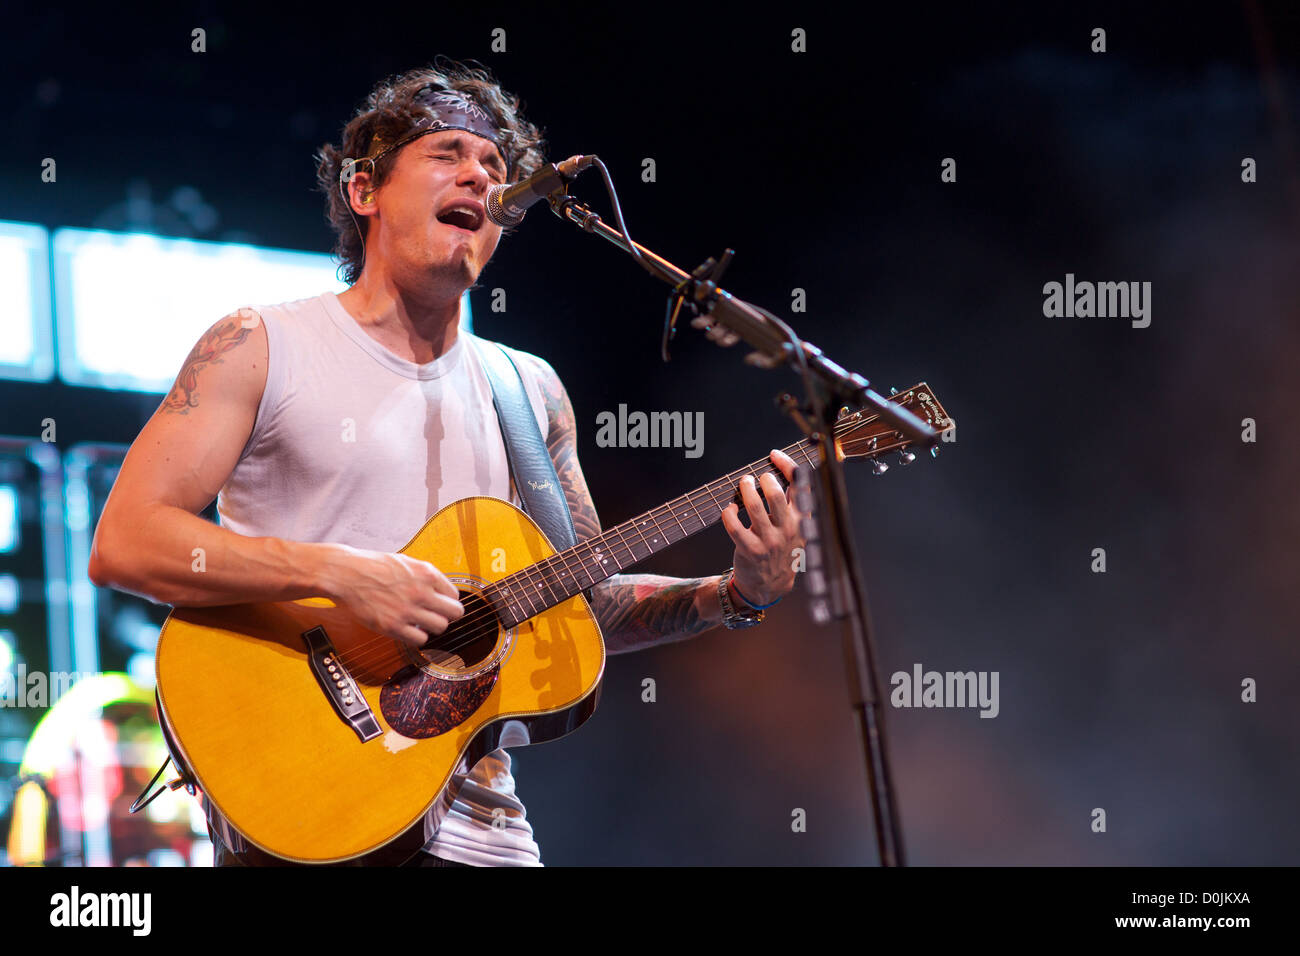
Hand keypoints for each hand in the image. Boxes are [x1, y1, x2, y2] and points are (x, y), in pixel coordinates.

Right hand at [322, 545, 464, 648]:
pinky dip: (417, 636)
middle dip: (447, 615)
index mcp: (426, 573)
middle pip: (455, 612)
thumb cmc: (373, 566)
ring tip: (421, 622)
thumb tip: (443, 590)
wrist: (345, 573)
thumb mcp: (406, 562)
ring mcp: (407, 610)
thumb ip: (426, 576)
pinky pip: (420, 640)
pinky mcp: (392, 625)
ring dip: (432, 626)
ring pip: (440, 627)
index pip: (454, 595)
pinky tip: (408, 629)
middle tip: (436, 615)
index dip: (447, 600)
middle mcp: (421, 592)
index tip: (439, 604)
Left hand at [720, 449, 804, 607]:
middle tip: (756, 478)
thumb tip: (779, 472)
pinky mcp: (750, 551)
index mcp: (801, 520)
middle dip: (763, 479)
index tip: (774, 455)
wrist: (772, 585)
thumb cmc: (781, 550)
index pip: (800, 487)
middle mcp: (788, 529)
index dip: (786, 465)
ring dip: (744, 489)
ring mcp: (769, 541)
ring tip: (743, 483)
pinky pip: (734, 526)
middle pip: (776, 494)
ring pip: (753, 506)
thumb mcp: (796, 528)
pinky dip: (728, 513)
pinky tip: (729, 509)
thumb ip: (792, 504)